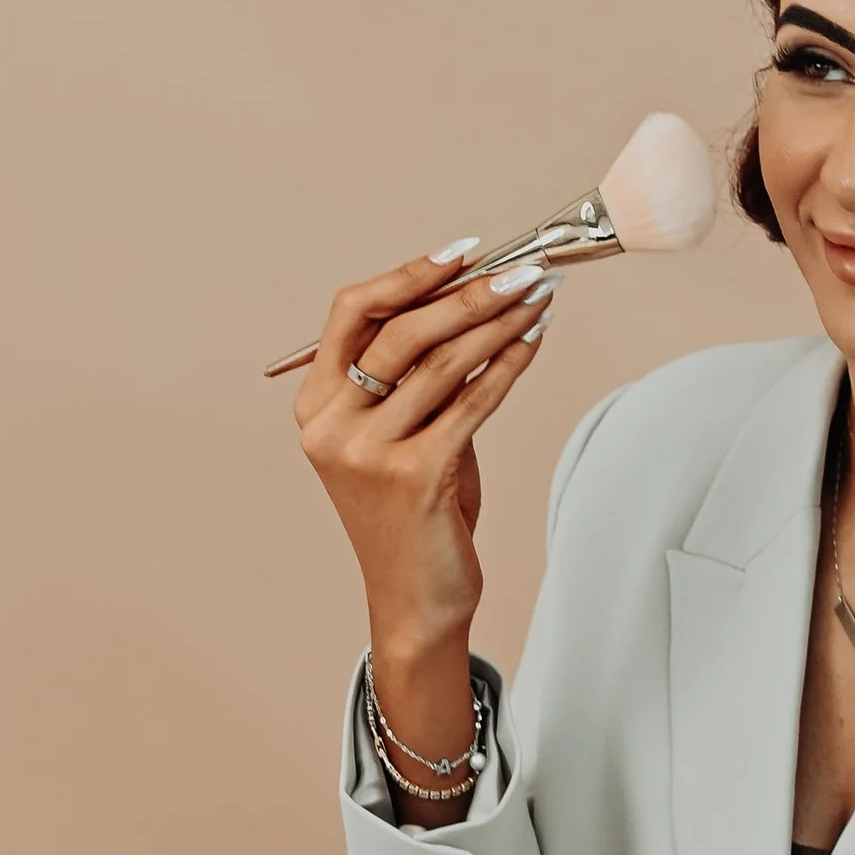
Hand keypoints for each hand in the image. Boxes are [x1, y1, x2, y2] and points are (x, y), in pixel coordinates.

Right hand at [292, 245, 552, 664]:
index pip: (353, 312)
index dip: (409, 275)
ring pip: (444, 363)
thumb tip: (474, 302)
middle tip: (522, 270)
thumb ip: (419, 380)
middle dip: (470, 293)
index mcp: (315, 407)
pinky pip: (473, 402)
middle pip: (402, 330)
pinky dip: (509, 366)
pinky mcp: (413, 476)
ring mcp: (367, 453)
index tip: (463, 253)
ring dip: (500, 323)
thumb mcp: (400, 437)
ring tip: (539, 297)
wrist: (414, 602)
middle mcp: (332, 427)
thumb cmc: (413, 516)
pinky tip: (533, 342)